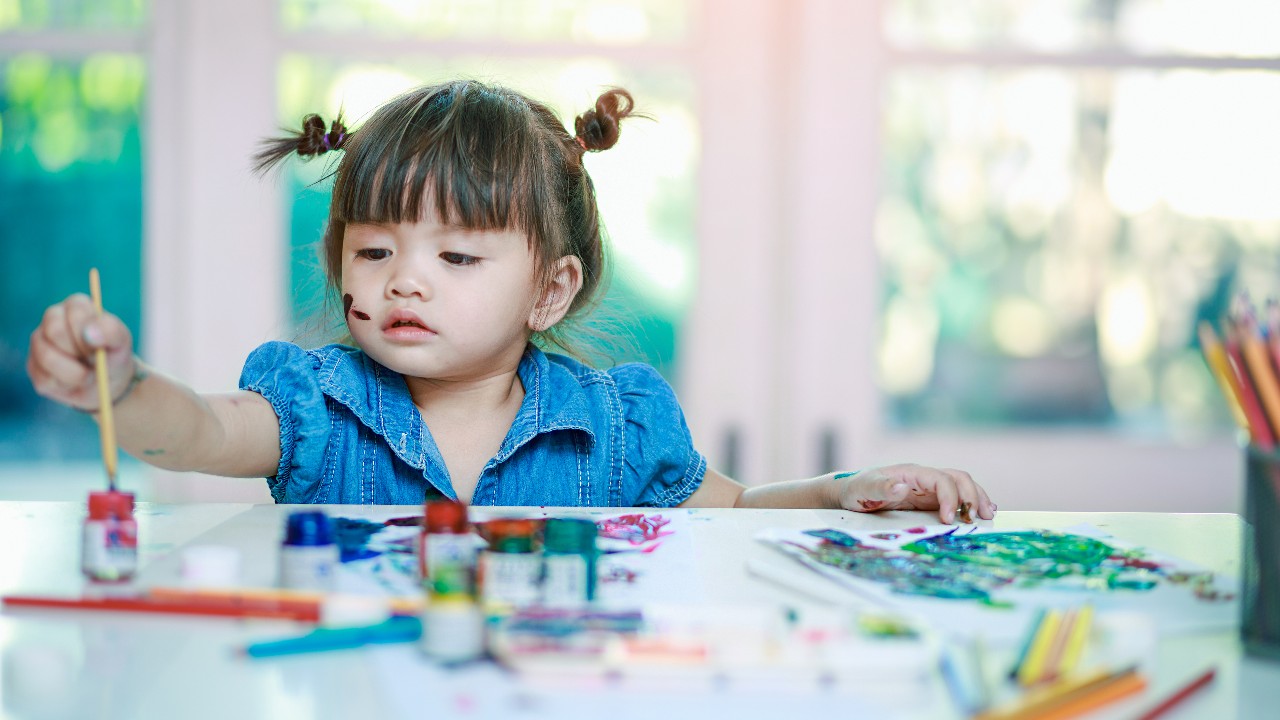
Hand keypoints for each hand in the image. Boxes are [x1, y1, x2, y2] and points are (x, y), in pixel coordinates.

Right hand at [27, 294, 136, 411]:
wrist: (107, 384)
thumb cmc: (114, 356)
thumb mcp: (121, 343)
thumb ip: (111, 331)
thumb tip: (89, 333)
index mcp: (76, 305)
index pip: (76, 312)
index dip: (90, 333)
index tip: (101, 346)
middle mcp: (53, 318)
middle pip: (55, 331)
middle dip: (80, 352)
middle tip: (95, 360)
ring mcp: (39, 342)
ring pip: (47, 356)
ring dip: (75, 373)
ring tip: (88, 375)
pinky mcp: (33, 366)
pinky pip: (45, 378)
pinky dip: (66, 384)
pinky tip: (74, 382)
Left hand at [834, 463, 995, 523]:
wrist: (850, 493)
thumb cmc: (855, 490)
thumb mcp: (863, 489)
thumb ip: (881, 487)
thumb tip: (903, 486)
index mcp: (910, 473)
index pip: (940, 479)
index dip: (950, 497)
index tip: (950, 519)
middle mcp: (923, 478)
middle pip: (957, 478)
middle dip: (971, 495)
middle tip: (980, 518)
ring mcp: (927, 488)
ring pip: (960, 486)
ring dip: (976, 498)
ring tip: (988, 516)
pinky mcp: (928, 499)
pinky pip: (955, 497)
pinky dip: (970, 502)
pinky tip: (981, 512)